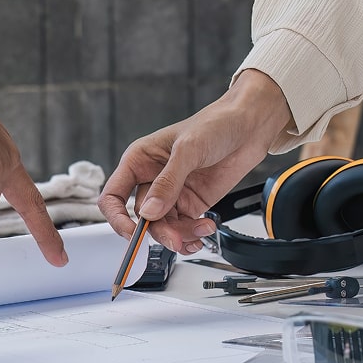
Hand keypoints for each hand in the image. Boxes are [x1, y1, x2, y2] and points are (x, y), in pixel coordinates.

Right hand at [98, 70, 291, 253]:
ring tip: (199, 230)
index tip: (131, 232)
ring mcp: (173, 193)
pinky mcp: (192, 202)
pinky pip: (184, 227)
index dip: (117, 217)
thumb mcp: (188, 149)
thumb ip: (168, 182)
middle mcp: (153, 178)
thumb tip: (149, 211)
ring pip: (164, 227)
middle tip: (177, 238)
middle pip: (143, 218)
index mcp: (140, 160)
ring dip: (180, 235)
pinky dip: (193, 235)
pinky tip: (204, 230)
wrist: (249, 126)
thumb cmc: (215, 124)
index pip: (114, 195)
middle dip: (160, 231)